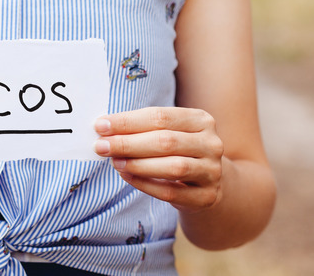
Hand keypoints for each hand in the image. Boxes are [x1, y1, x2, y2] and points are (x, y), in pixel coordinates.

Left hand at [93, 107, 223, 212]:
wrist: (207, 182)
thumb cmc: (178, 150)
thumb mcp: (169, 132)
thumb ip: (142, 128)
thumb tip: (103, 128)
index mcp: (201, 120)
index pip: (160, 116)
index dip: (128, 121)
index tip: (100, 126)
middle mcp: (211, 144)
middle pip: (166, 141)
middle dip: (128, 143)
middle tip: (100, 146)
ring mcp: (212, 171)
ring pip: (173, 167)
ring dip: (138, 164)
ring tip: (114, 162)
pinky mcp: (207, 197)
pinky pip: (172, 192)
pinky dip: (145, 184)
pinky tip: (126, 176)